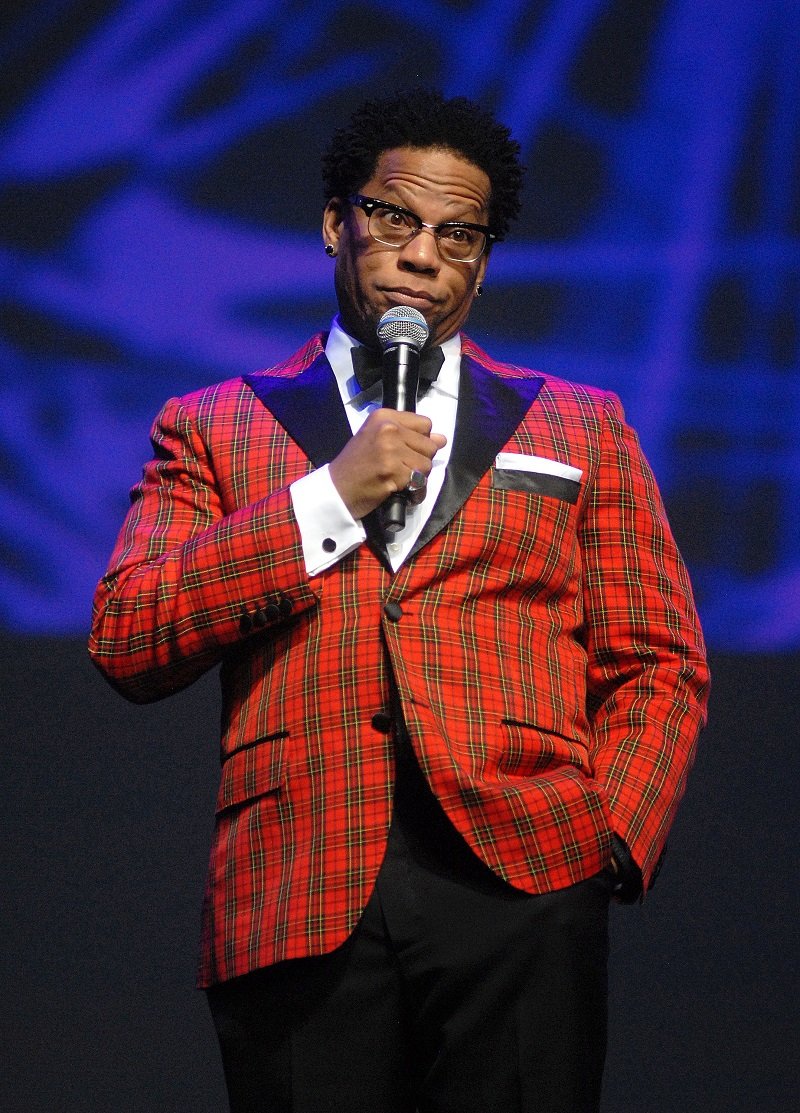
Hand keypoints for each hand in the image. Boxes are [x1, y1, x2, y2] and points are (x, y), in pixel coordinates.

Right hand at [329, 409, 446, 520]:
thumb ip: (408, 436)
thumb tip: (441, 439)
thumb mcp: (377, 440)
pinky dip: (414, 491)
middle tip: (399, 468)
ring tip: (398, 480)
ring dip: (417, 477)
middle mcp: (388, 428)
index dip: (420, 441)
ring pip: (427, 464)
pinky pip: (420, 482)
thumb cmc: (356, 466)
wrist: (336, 489)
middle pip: (429, 445)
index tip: (405, 451)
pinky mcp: (392, 470)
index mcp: (384, 417)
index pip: (425, 424)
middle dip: (419, 461)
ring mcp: (390, 449)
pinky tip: (399, 490)